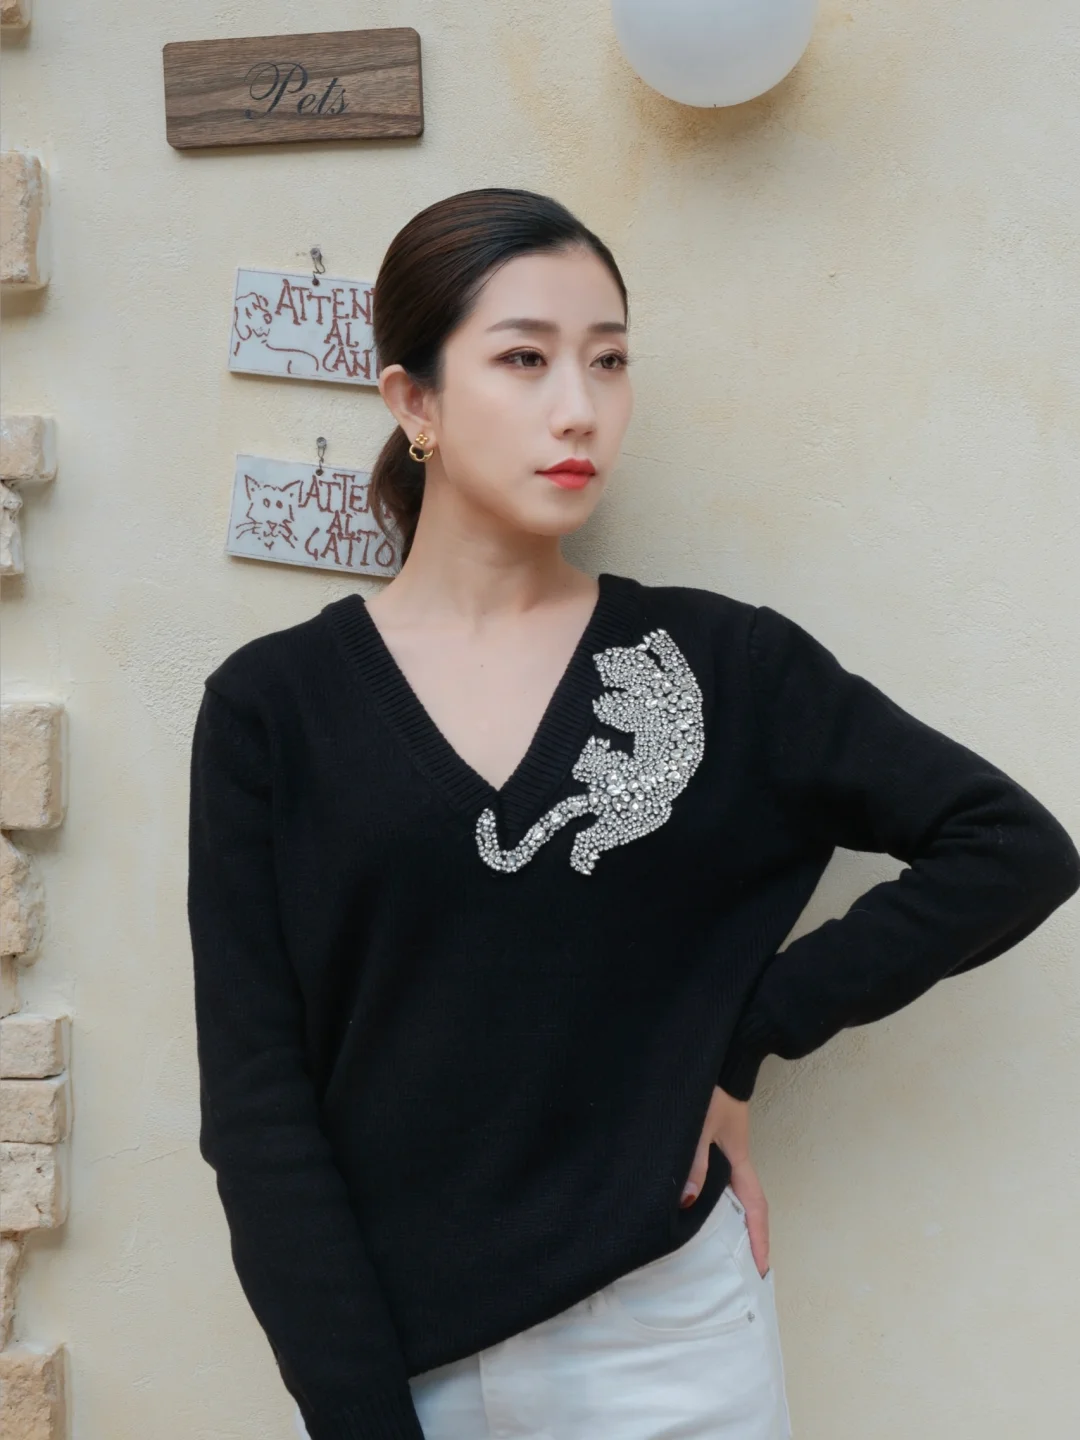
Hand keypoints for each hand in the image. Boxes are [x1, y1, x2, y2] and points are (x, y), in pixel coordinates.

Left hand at [680, 1084, 769, 1277]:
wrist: (724, 1063)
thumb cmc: (714, 1091)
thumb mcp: (701, 1126)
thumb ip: (695, 1161)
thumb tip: (687, 1201)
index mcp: (740, 1161)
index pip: (755, 1208)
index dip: (758, 1238)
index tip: (761, 1267)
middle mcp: (737, 1161)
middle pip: (748, 1206)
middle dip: (749, 1236)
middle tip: (745, 1268)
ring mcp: (727, 1152)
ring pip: (733, 1194)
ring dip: (732, 1220)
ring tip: (723, 1248)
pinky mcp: (716, 1142)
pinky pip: (719, 1180)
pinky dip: (715, 1199)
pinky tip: (700, 1207)